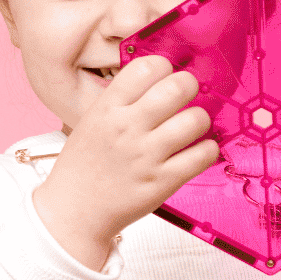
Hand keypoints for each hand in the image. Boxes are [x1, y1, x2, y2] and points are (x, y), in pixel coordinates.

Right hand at [33, 56, 217, 269]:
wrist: (73, 212)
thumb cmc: (84, 167)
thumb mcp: (92, 122)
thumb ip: (122, 101)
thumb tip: (160, 81)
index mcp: (107, 108)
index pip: (147, 67)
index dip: (164, 68)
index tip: (165, 79)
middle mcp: (128, 128)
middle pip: (177, 87)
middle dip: (189, 87)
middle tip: (187, 98)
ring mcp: (147, 155)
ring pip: (196, 119)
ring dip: (200, 120)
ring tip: (191, 127)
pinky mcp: (163, 182)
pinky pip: (203, 155)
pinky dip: (206, 150)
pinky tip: (196, 152)